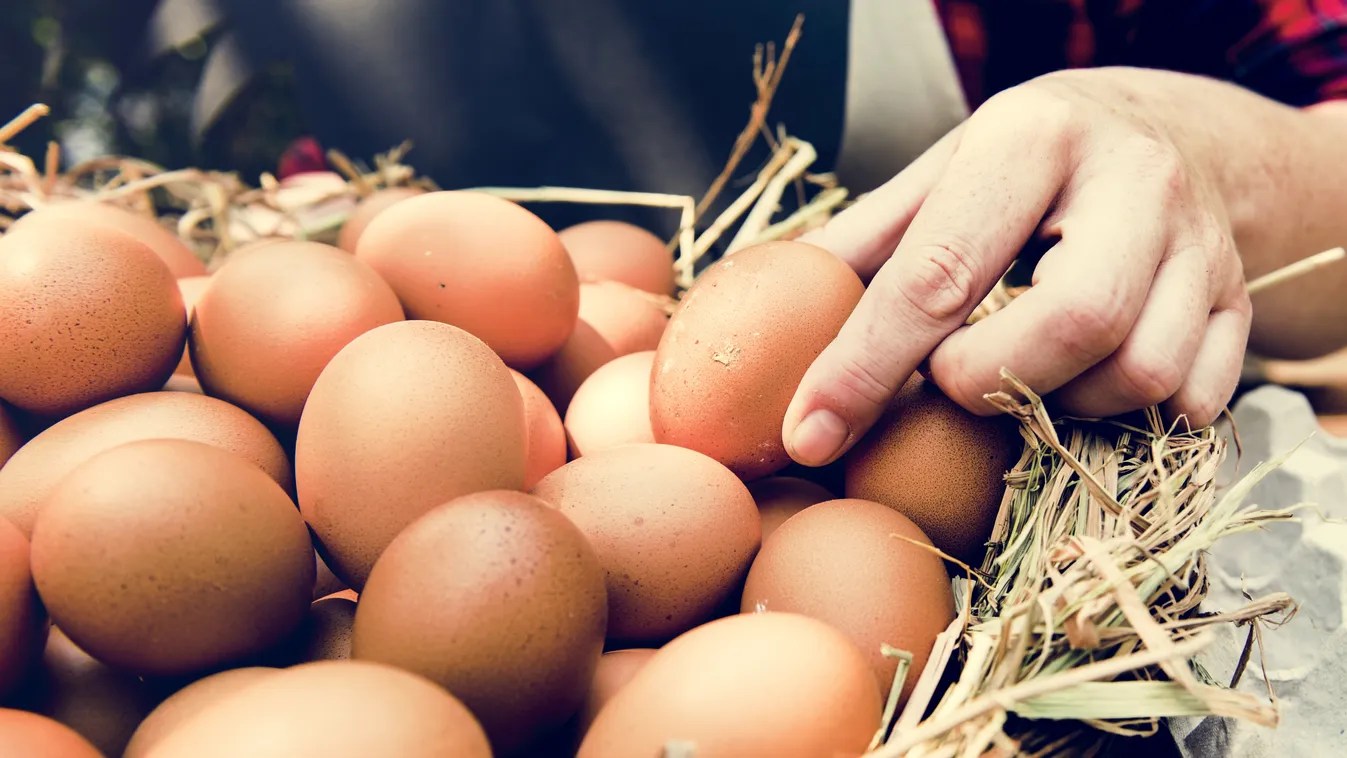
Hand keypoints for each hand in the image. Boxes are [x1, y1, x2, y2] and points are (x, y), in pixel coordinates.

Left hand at [783, 67, 1251, 467]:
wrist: (1171, 132)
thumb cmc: (1031, 163)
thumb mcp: (942, 173)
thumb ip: (863, 243)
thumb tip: (770, 316)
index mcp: (1032, 137)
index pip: (940, 271)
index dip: (865, 366)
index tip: (808, 431)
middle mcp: (1133, 183)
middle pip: (1071, 323)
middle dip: (986, 380)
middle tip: (952, 378)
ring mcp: (1204, 245)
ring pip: (1142, 372)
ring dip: (1061, 406)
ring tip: (1024, 372)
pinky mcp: (1243, 301)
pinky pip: (1194, 402)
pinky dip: (1130, 419)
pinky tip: (1087, 384)